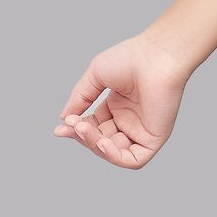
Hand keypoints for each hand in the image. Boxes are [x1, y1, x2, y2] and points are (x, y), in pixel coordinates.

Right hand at [53, 32, 191, 168]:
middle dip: (83, 136)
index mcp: (119, 106)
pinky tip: (102, 143)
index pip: (94, 126)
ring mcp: (143, 130)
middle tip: (72, 125)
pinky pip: (133, 160)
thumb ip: (80, 99)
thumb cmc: (131, 58)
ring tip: (82, 128)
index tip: (60, 129)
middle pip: (101, 140)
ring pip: (113, 152)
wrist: (155, 56)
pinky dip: (114, 157)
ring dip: (93, 145)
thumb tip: (64, 119)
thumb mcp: (95, 77)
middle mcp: (131, 120)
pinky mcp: (154, 138)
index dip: (77, 130)